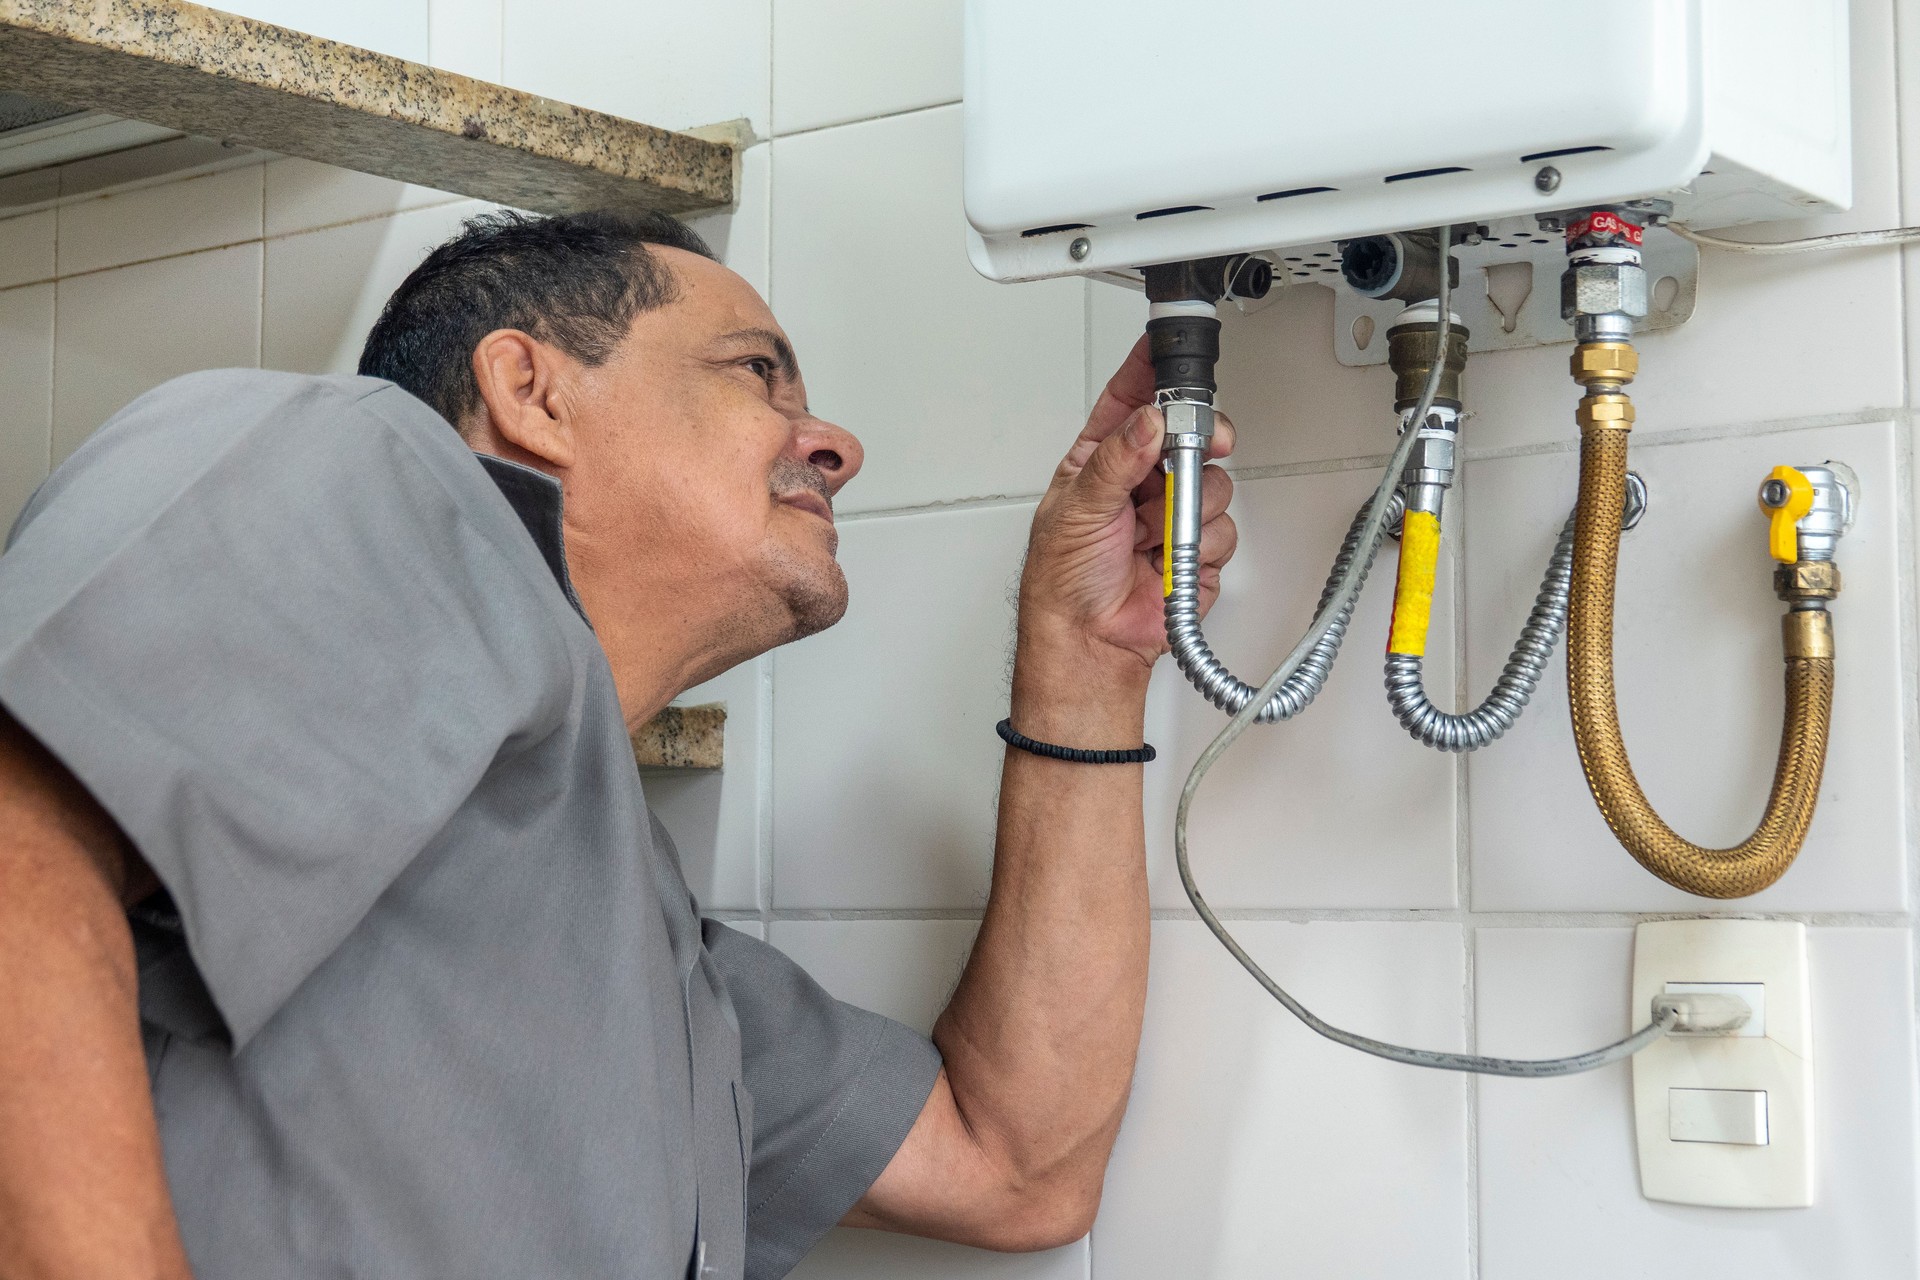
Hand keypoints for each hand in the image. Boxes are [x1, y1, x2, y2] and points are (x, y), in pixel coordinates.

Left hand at [1018, 336, 1237, 675]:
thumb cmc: (1063, 581)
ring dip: (1190, 507)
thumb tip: (1148, 421)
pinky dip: (1200, 545)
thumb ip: (1116, 460)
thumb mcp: (1076, 509)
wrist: (1089, 641)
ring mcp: (1171, 513)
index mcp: (1103, 460)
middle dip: (1197, 440)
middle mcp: (1141, 481)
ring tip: (1154, 533)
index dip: (1152, 371)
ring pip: (1213, 481)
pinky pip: (1224, 529)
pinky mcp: (1198, 548)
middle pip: (1189, 434)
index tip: (1168, 346)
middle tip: (1194, 447)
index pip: (1132, 400)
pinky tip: (1168, 559)